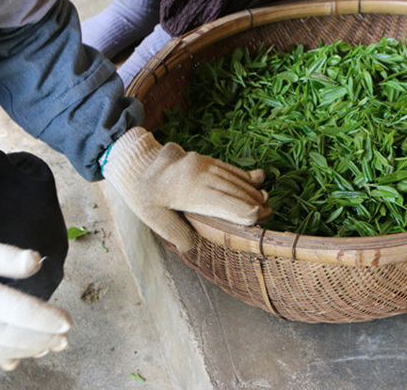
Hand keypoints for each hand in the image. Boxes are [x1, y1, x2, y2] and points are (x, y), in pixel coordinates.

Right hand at [0, 241, 70, 370]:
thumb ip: (6, 257)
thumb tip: (36, 260)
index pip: (17, 310)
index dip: (43, 318)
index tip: (68, 323)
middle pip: (10, 334)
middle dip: (40, 338)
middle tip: (65, 340)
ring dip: (25, 351)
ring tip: (50, 348)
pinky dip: (2, 359)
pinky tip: (18, 358)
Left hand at [100, 127, 271, 251]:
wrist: (137, 163)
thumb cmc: (145, 195)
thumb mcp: (153, 219)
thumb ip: (175, 232)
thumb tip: (192, 247)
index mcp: (188, 190)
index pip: (222, 202)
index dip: (241, 210)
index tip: (258, 218)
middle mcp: (200, 174)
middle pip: (233, 190)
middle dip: (252, 202)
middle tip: (269, 214)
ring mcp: (203, 163)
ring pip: (233, 178)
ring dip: (251, 190)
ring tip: (265, 203)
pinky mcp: (204, 159)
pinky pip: (228, 168)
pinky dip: (244, 176)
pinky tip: (257, 180)